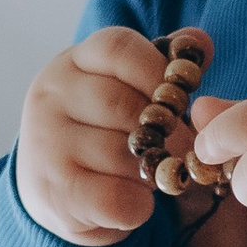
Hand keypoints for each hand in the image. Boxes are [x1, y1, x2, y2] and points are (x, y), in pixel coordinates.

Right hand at [14, 27, 178, 246]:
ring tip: (154, 175)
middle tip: (184, 149)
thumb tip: (200, 41)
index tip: (180, 96)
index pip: (118, 48)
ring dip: (152, 170)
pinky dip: (139, 205)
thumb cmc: (104, 134)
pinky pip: (117, 197)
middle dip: (166, 131)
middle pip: (122, 103)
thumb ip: (161, 67)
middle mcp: (51, 97)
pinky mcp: (55, 193)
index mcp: (71, 64)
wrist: (57, 194)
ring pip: (121, 153)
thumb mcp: (126, 91)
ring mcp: (46, 144)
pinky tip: (137, 203)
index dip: (158, 70)